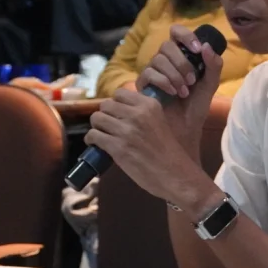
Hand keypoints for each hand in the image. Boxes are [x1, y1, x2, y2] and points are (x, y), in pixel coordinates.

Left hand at [84, 89, 218, 210]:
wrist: (175, 175)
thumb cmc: (168, 152)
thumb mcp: (160, 122)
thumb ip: (143, 114)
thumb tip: (119, 111)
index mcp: (150, 105)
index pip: (121, 93)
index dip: (116, 104)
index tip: (118, 115)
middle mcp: (138, 114)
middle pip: (106, 104)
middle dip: (105, 115)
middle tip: (108, 127)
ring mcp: (127, 130)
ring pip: (97, 118)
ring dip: (97, 127)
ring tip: (101, 135)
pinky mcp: (117, 147)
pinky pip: (93, 135)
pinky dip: (92, 140)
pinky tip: (96, 145)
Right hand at [137, 25, 223, 147]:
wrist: (185, 130)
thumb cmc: (196, 107)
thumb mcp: (210, 85)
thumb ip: (213, 66)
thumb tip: (206, 46)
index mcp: (181, 56)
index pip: (176, 32)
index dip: (185, 35)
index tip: (197, 48)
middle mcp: (164, 61)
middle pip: (166, 45)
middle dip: (182, 62)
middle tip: (192, 80)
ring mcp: (152, 72)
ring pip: (158, 59)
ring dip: (174, 75)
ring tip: (184, 92)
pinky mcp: (143, 85)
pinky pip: (148, 73)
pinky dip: (163, 81)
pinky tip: (173, 93)